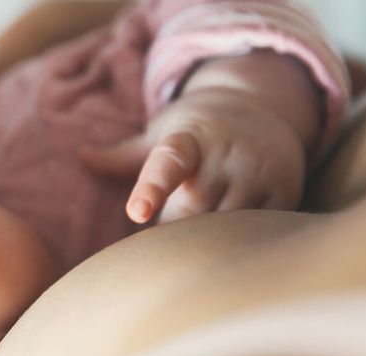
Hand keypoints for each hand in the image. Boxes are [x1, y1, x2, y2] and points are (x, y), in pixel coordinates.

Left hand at [79, 87, 306, 223]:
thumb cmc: (197, 131)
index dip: (151, 189)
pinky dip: (239, 239)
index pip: (167, 164)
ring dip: (206, 237)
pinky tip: (233, 233)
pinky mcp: (284, 191)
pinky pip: (256, 231)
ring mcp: (257, 173)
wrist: (263, 107)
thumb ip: (123, 155)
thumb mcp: (162, 133)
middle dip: (175, 227)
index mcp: (187, 141)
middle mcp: (225, 154)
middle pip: (191, 213)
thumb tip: (81, 156)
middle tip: (171, 223)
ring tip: (201, 225)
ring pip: (224, 227)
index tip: (136, 212)